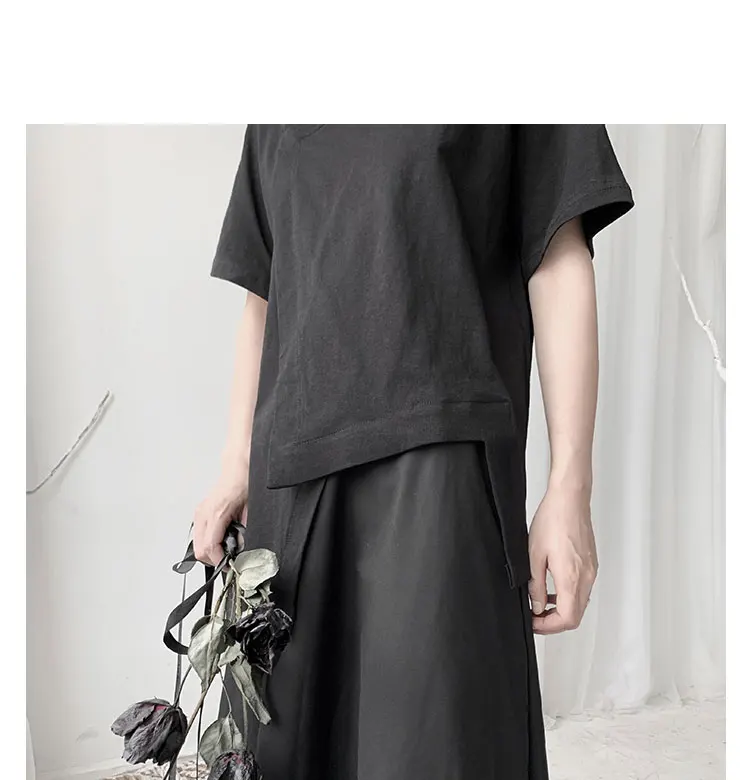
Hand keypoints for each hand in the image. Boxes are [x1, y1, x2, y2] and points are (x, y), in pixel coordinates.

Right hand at [193, 470, 247, 566]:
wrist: (237, 468)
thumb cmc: (244, 483)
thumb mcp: (250, 510)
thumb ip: (245, 531)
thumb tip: (242, 547)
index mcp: (216, 513)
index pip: (210, 546)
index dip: (220, 561)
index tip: (230, 566)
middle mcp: (204, 513)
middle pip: (199, 549)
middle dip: (214, 559)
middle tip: (229, 561)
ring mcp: (199, 513)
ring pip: (197, 544)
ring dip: (210, 552)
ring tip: (226, 550)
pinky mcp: (200, 513)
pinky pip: (199, 535)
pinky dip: (207, 542)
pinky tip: (220, 540)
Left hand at [527, 483, 597, 634]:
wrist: (570, 500)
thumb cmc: (552, 520)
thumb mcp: (534, 555)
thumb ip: (536, 585)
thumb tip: (537, 606)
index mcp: (571, 578)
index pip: (567, 619)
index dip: (548, 627)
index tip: (534, 622)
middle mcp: (586, 578)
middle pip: (575, 615)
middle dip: (554, 621)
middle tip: (535, 616)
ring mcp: (591, 571)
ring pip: (580, 603)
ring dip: (562, 609)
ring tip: (541, 602)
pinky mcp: (592, 563)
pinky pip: (582, 589)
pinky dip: (569, 595)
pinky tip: (553, 587)